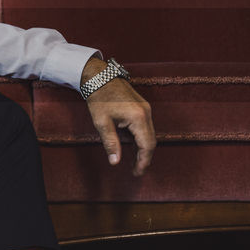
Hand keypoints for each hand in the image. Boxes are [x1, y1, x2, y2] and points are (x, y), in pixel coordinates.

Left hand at [82, 58, 155, 175]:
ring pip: (149, 134)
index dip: (143, 161)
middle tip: (135, 171)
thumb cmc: (98, 98)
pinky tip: (131, 146)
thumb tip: (115, 162)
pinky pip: (145, 127)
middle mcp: (147, 113)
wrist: (99, 76)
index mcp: (138, 117)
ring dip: (143, 148)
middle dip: (144, 157)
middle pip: (151, 141)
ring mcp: (146, 109)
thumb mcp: (102, 122)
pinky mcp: (142, 107)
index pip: (147, 145)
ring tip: (133, 162)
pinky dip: (140, 139)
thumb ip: (111, 143)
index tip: (137, 173)